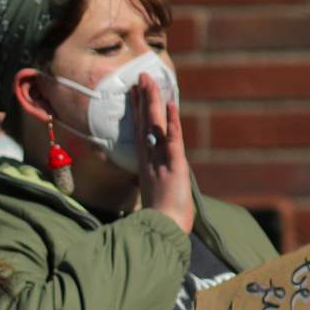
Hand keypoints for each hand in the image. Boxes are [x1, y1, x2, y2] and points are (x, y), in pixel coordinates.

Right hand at [133, 72, 193, 234]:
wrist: (164, 231)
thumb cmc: (161, 218)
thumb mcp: (157, 196)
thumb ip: (152, 183)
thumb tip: (148, 182)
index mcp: (146, 164)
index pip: (140, 132)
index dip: (137, 112)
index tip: (135, 94)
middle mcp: (150, 159)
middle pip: (144, 123)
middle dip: (142, 99)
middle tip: (140, 77)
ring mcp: (160, 161)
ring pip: (155, 126)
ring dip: (152, 102)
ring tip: (149, 81)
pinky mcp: (174, 166)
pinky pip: (172, 139)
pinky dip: (171, 122)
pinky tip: (169, 105)